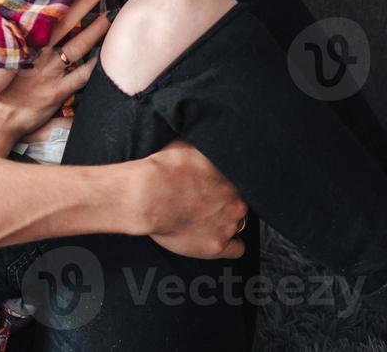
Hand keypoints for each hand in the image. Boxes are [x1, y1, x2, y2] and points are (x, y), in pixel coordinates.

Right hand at [0, 0, 111, 141]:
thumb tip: (1, 15)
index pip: (41, 13)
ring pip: (77, 47)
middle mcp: (37, 54)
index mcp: (20, 43)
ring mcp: (49, 73)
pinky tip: (105, 55)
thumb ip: (0, 39)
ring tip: (109, 16)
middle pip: (64, 23)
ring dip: (95, 30)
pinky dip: (94, 65)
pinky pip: (81, 76)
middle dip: (83, 4)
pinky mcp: (57, 93)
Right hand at [139, 141, 248, 259]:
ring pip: (239, 223)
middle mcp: (235, 200)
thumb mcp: (186, 143)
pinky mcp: (216, 246)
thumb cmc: (162, 168)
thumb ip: (204, 147)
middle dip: (225, 200)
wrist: (147, 195)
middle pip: (239, 201)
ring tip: (205, 218)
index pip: (239, 179)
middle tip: (205, 200)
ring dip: (225, 220)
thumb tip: (206, 138)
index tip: (212, 183)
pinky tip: (219, 239)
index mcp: (231, 175)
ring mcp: (228, 224)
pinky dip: (230, 245)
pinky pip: (237, 250)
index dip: (224, 181)